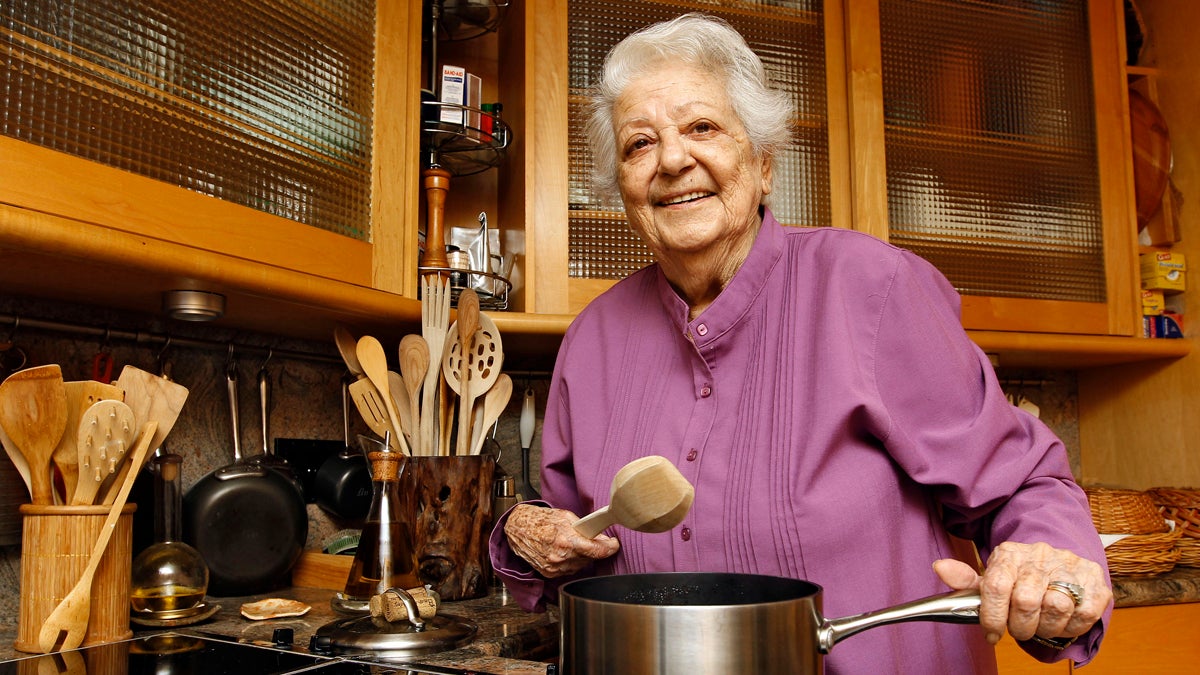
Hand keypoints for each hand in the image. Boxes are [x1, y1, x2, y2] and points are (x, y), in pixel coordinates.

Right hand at [504, 503, 620, 577]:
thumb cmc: (540, 520)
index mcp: (566, 541)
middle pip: (590, 558)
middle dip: (593, 549)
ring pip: (580, 565)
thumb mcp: (565, 516)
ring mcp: (554, 568)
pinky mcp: (549, 573)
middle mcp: (560, 557)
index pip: (597, 551)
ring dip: (582, 556)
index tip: (614, 545)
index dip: (609, 548)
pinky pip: (568, 570)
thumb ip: (585, 528)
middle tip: (591, 539)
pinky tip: (564, 551)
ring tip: (571, 543)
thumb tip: (601, 537)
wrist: (518, 528)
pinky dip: (570, 561)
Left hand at [934, 541, 1110, 645]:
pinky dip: (1071, 627)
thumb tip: (940, 567)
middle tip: (1019, 629)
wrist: (1058, 562)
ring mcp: (1069, 565)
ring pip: (1057, 607)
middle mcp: (1040, 555)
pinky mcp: (1095, 580)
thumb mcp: (991, 577)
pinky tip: (1061, 622)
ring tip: (1040, 625)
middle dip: (1020, 626)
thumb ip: (966, 579)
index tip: (991, 634)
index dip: (992, 617)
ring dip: (1046, 627)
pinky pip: (1084, 614)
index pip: (996, 586)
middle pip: (1026, 601)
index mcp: (1009, 554)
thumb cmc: (1019, 577)